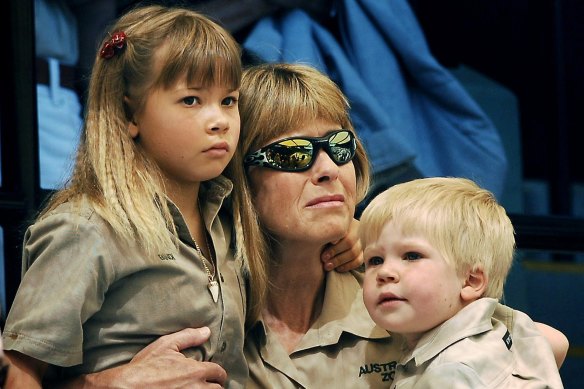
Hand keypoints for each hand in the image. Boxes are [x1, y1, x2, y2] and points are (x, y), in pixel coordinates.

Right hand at [62, 327, 225, 388]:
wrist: (128, 387)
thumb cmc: (145, 367)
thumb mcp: (165, 345)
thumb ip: (188, 337)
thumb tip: (206, 331)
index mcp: (196, 371)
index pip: (218, 372)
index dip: (217, 373)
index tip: (215, 376)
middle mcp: (196, 388)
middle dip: (214, 386)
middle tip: (208, 385)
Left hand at [321, 218, 362, 271]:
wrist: (322, 244)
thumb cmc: (321, 235)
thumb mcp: (322, 231)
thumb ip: (326, 232)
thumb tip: (330, 238)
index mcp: (346, 221)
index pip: (344, 229)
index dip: (336, 236)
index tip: (328, 243)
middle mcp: (355, 230)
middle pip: (349, 242)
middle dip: (335, 251)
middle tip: (323, 258)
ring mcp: (359, 242)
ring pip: (354, 252)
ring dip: (339, 260)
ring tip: (327, 266)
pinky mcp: (361, 254)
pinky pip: (358, 261)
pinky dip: (348, 266)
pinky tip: (337, 269)